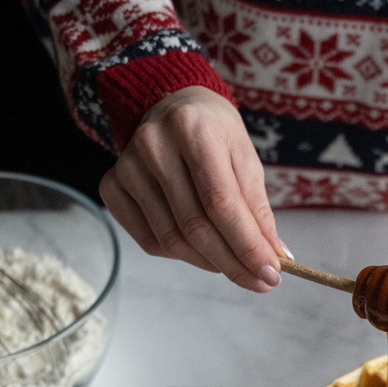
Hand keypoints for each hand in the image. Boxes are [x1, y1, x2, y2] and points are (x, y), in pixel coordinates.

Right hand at [98, 86, 286, 292]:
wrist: (170, 105)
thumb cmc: (214, 133)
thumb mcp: (245, 159)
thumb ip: (258, 208)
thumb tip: (275, 256)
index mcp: (193, 130)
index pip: (221, 204)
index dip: (247, 246)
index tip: (271, 274)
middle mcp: (153, 145)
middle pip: (194, 227)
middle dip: (232, 263)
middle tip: (258, 281)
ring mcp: (126, 167)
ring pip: (171, 241)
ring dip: (208, 262)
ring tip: (231, 263)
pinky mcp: (111, 186)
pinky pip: (149, 240)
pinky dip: (180, 255)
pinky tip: (199, 249)